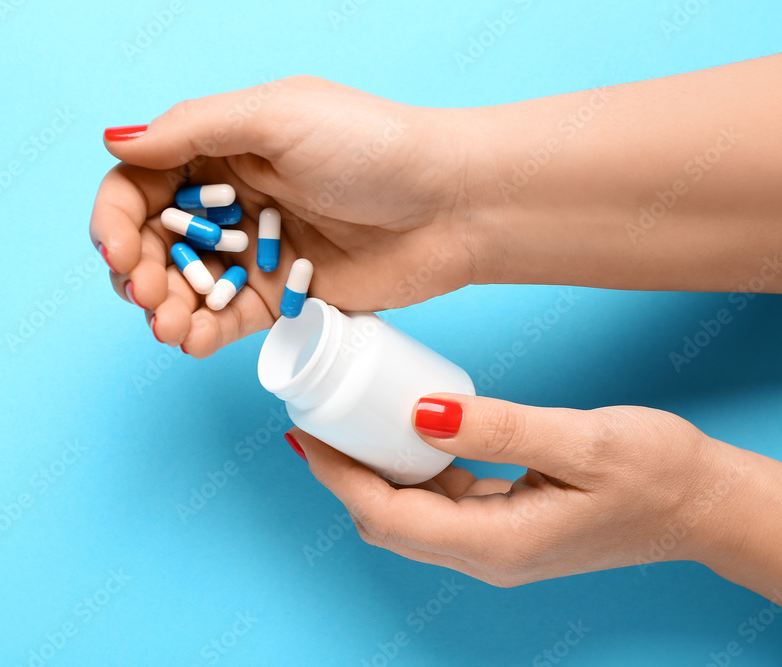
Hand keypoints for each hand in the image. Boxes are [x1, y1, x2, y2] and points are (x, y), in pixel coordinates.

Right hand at [89, 76, 477, 356]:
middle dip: (135, 269)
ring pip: (183, 285)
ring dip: (162, 307)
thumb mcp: (277, 115)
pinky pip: (225, 319)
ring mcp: (253, 251)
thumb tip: (114, 142)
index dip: (114, 217)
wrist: (453, 204)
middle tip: (145, 291)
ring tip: (168, 325)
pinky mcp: (281, 296)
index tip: (116, 250)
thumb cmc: (372, 145)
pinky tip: (191, 339)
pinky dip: (200, 332)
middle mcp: (229, 198)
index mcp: (220, 146)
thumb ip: (192, 129)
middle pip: (152, 240)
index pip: (140, 183)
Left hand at [289, 393, 781, 597]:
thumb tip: (419, 412)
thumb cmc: (657, 474)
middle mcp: (486, 554)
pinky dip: (409, 469)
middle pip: (385, 520)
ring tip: (348, 420)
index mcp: (496, 543)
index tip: (309, 430)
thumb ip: (498, 427)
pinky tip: (403, 432)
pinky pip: (437, 501)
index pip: (387, 516)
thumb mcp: (581, 439)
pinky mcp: (503, 525)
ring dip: (371, 471)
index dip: (339, 476)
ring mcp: (493, 544)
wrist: (704, 505)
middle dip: (342, 474)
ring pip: (407, 512)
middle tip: (319, 417)